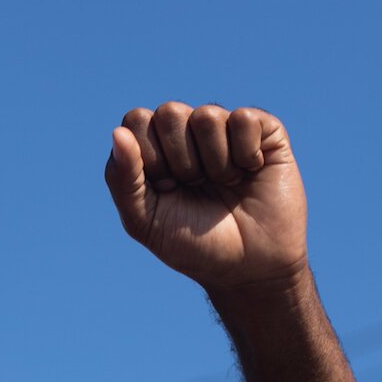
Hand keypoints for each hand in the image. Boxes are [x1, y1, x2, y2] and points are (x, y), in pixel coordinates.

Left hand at [105, 102, 308, 293]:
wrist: (248, 268)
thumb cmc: (193, 245)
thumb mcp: (145, 221)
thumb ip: (123, 179)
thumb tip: (118, 131)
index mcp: (154, 147)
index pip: (136, 120)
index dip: (149, 157)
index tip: (165, 189)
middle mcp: (188, 131)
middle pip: (169, 112)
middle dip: (181, 161)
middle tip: (196, 187)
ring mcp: (225, 127)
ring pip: (207, 116)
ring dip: (215, 163)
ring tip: (224, 184)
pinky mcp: (263, 130)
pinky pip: (244, 119)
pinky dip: (245, 154)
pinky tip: (250, 172)